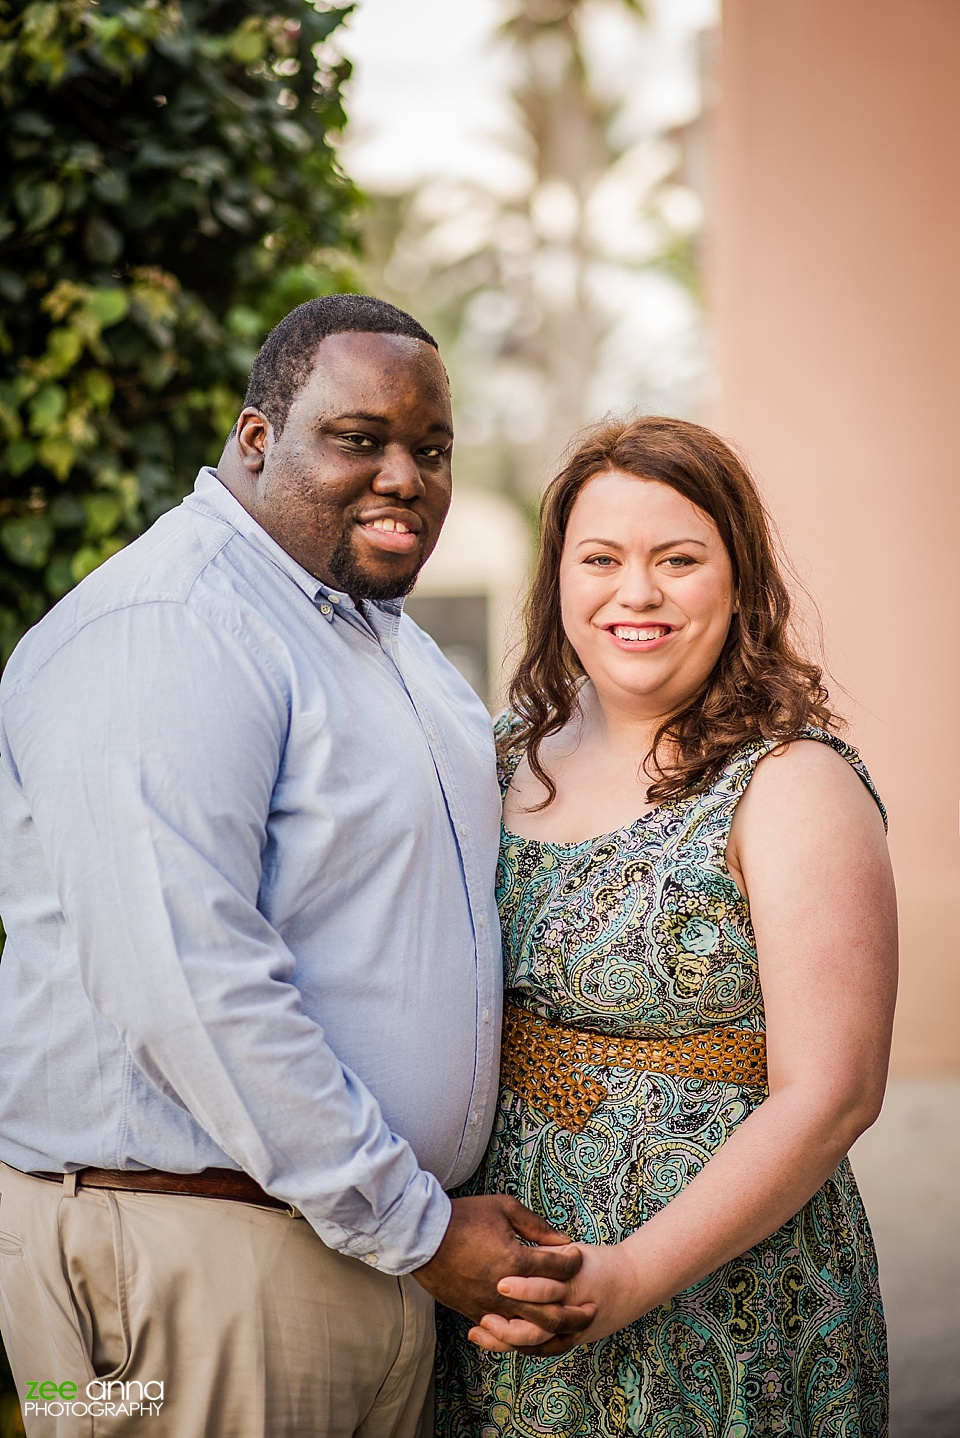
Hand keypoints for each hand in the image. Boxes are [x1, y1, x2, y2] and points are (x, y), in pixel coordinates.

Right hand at [412, 1195, 595, 1346]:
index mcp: (517, 1261)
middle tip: (592, 1308)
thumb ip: (536, 1225)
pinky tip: (539, 1336)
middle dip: (577, 1313)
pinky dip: (526, 1339)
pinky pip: (507, 1335)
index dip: (573, 1261)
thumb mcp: (503, 1208)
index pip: (558, 1268)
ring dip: (556, 1335)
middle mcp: (507, 1290)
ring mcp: (491, 1306)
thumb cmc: (463, 1217)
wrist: (422, 1237)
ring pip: (532, 1333)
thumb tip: (562, 1240)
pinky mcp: (476, 1314)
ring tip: (572, 1332)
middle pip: (553, 1312)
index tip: (578, 1255)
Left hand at [468, 1242, 643, 1355]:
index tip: (499, 1283)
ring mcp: (574, 1329)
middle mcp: (574, 1310)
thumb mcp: (572, 1251)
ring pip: (537, 1343)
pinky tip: (493, 1341)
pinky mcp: (572, 1340)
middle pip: (540, 1325)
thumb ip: (544, 1252)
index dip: (523, 1288)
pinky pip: (541, 1349)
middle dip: (508, 1324)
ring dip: (505, 1340)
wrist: (634, 1283)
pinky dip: (517, 1347)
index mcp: (574, 1282)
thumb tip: (512, 1244)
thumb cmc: (597, 1261)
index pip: (547, 1288)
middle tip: (483, 1317)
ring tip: (478, 1332)